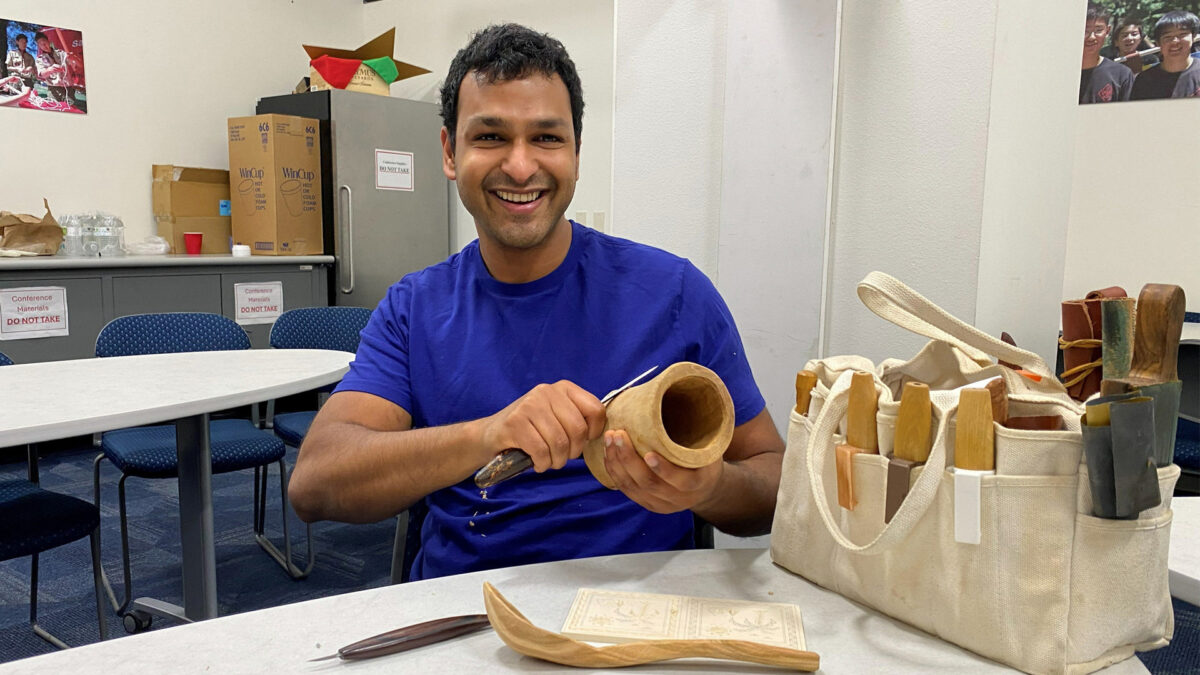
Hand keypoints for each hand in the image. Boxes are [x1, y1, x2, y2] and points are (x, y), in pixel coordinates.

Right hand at [480, 381, 605, 471]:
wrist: (490, 435)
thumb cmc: (530, 431)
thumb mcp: (557, 417)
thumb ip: (578, 420)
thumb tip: (603, 435)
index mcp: (563, 388)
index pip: (595, 409)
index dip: (594, 432)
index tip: (581, 442)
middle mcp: (547, 391)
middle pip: (578, 429)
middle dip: (572, 452)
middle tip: (562, 457)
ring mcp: (529, 405)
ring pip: (559, 442)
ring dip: (556, 461)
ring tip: (549, 461)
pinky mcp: (515, 422)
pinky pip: (541, 450)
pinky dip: (542, 463)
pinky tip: (537, 462)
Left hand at [601, 429, 723, 513]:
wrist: (704, 487)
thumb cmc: (704, 459)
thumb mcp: (709, 447)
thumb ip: (699, 432)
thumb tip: (678, 399)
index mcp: (698, 483)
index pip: (681, 480)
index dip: (664, 469)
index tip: (649, 453)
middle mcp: (679, 498)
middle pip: (649, 483)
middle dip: (629, 459)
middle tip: (618, 435)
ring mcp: (661, 504)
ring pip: (633, 487)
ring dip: (617, 463)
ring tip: (609, 439)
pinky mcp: (647, 504)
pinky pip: (626, 490)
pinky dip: (614, 471)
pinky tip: (608, 454)